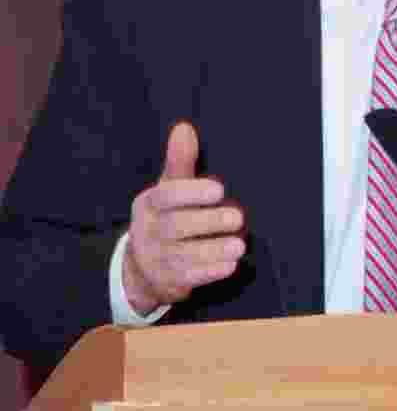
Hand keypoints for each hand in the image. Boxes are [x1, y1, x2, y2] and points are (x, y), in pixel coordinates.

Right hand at [122, 122, 245, 315]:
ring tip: (240, 244)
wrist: (142, 268)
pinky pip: (190, 277)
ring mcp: (155, 259)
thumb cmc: (165, 218)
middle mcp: (147, 231)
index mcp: (147, 204)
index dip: (191, 192)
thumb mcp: (168, 190)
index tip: (218, 189)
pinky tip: (230, 264)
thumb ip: (179, 163)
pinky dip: (211, 271)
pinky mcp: (167, 282)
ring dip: (214, 250)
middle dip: (208, 222)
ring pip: (184, 255)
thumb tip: (185, 128)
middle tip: (237, 217)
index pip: (166, 197)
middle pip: (177, 226)